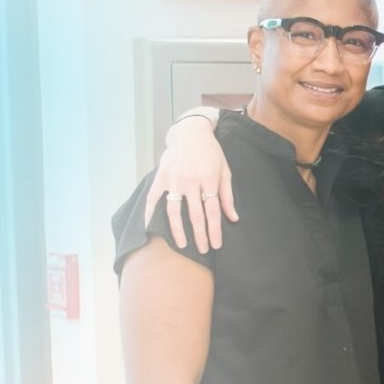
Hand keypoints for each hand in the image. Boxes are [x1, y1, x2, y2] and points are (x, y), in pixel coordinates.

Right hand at [145, 115, 236, 252]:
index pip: (213, 211)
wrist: (190, 132)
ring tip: (183, 245)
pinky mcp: (161, 177)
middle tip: (204, 250)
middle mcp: (191, 180)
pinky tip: (150, 227)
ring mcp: (174, 179)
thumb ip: (227, 195)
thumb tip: (234, 218)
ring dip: (179, 230)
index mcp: (209, 179)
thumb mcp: (224, 171)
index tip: (216, 244)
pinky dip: (150, 213)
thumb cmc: (211, 153)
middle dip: (200, 235)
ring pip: (175, 211)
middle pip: (196, 214)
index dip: (214, 230)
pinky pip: (153, 198)